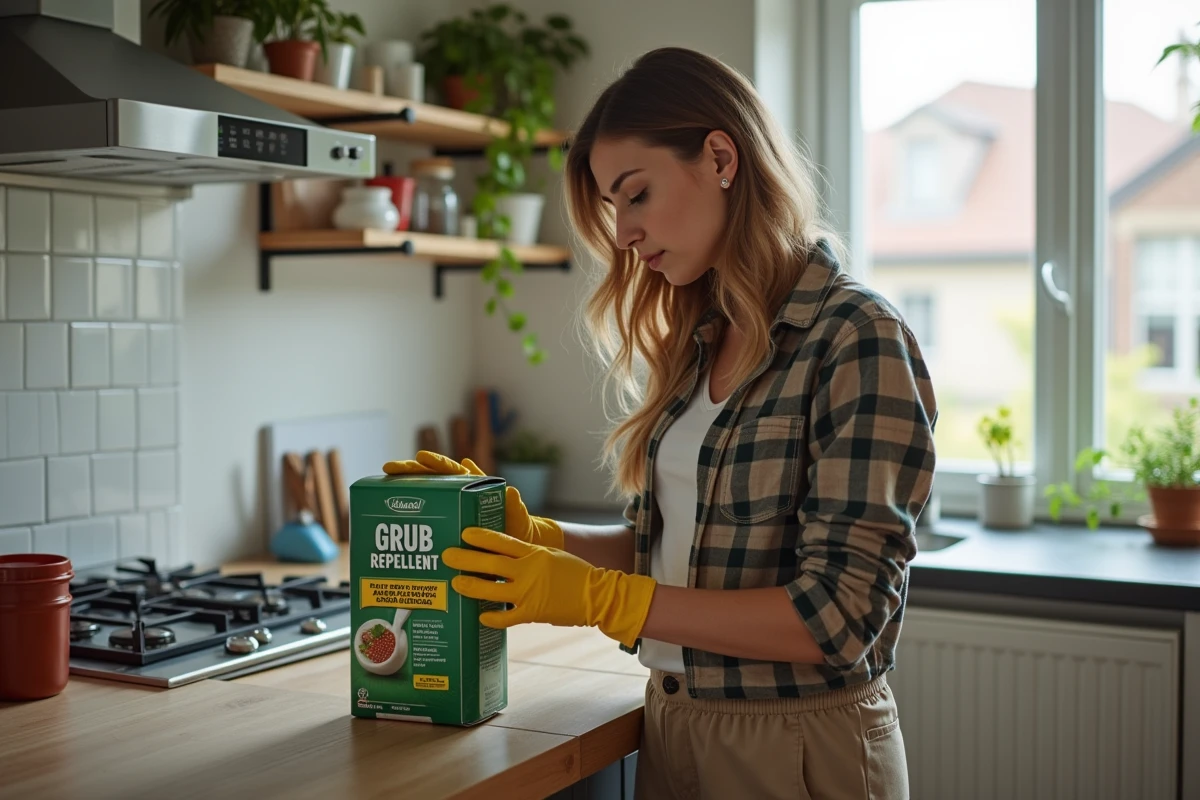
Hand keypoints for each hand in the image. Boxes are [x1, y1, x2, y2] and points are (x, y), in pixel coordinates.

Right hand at [382, 451, 563, 548]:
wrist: (515, 552)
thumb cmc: (518, 529)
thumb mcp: (518, 517)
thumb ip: (514, 507)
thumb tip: (511, 491)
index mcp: (473, 488)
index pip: (452, 471)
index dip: (437, 463)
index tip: (421, 456)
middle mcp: (457, 497)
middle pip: (431, 479)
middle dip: (410, 472)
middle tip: (388, 468)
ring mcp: (449, 512)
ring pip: (424, 498)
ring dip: (406, 493)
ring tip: (383, 489)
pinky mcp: (445, 530)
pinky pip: (426, 522)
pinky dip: (412, 521)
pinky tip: (395, 524)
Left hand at [442, 528, 656, 647]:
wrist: (598, 595)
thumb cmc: (574, 573)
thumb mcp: (551, 555)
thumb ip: (528, 554)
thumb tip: (504, 552)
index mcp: (534, 553)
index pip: (502, 542)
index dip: (482, 537)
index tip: (464, 532)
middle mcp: (529, 571)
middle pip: (491, 564)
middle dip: (467, 559)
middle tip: (447, 556)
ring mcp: (529, 593)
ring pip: (493, 590)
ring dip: (472, 586)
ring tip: (456, 583)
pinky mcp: (533, 613)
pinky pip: (506, 617)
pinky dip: (492, 617)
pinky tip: (480, 615)